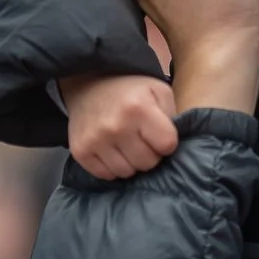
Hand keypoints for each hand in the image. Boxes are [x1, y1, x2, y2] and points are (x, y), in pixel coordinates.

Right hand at [61, 72, 180, 179]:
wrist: (89, 84)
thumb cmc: (132, 91)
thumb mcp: (159, 92)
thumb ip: (174, 117)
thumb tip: (178, 147)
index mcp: (138, 108)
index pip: (167, 145)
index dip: (167, 143)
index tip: (159, 135)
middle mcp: (115, 126)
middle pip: (147, 162)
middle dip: (150, 154)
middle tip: (142, 140)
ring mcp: (95, 139)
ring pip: (127, 172)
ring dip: (131, 162)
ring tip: (127, 144)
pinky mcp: (80, 150)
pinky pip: (106, 175)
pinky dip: (112, 167)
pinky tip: (112, 150)